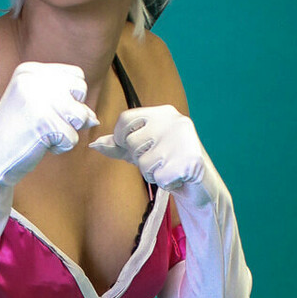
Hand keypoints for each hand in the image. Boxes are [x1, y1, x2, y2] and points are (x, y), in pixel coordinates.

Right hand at [0, 61, 99, 185]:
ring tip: (46, 135)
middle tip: (50, 125)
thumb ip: (64, 103)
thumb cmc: (14, 136)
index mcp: (29, 71)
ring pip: (81, 114)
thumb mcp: (36, 108)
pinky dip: (61, 147)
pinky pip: (73, 137)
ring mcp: (38, 100)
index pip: (75, 74)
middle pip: (81, 89)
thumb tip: (93, 117)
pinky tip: (40, 145)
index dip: (71, 97)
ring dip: (68, 131)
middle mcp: (33, 79)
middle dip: (73, 112)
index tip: (50, 111)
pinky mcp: (44, 122)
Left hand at [90, 104, 206, 193]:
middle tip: (159, 161)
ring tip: (168, 169)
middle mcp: (174, 121)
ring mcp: (182, 140)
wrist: (202, 184)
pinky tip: (177, 177)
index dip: (120, 137)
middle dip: (140, 159)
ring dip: (153, 174)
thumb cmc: (170, 163)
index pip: (126, 118)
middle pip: (132, 142)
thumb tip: (94, 144)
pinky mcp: (189, 161)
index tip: (128, 148)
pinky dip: (166, 183)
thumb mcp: (143, 150)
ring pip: (144, 163)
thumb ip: (120, 146)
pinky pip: (159, 178)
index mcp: (163, 113)